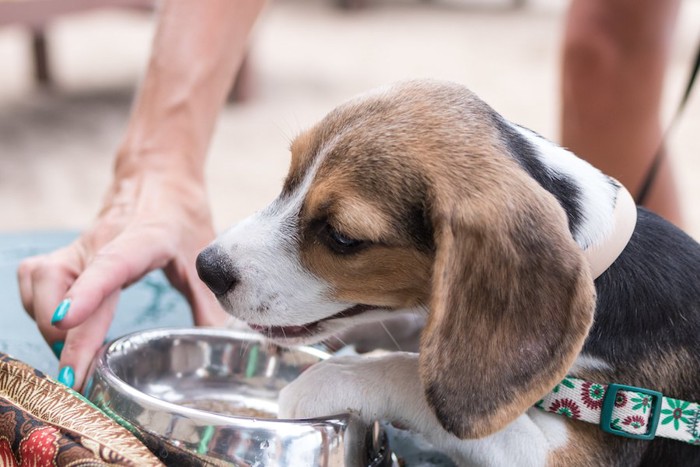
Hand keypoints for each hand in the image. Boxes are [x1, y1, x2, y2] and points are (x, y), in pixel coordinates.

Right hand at [17, 169, 229, 389]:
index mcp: (144, 240)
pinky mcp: (65, 253)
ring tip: (74, 355)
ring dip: (46, 324)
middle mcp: (101, 241)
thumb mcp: (203, 258)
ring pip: (38, 282)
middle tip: (78, 377)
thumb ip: (210, 303)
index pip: (109, 264)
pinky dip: (37, 310)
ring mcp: (78, 245)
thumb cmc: (182, 218)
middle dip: (60, 334)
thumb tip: (218, 343)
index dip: (86, 294)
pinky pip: (32, 282)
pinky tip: (62, 329)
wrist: (159, 178)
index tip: (67, 322)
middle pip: (59, 282)